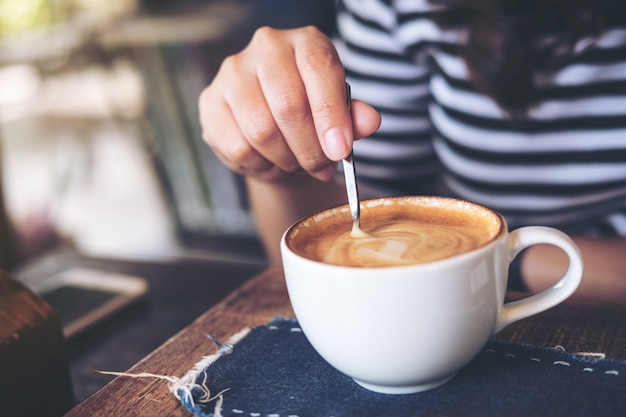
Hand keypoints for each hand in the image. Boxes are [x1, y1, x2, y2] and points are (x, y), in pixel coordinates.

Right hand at [199, 26, 380, 182]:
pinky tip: (269, 162)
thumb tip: (369, 121)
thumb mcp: (338, 113)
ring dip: (285, 160)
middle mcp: (266, 47)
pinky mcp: (210, 101)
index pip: (320, 70)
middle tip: (320, 169)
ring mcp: (233, 72)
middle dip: (310, 149)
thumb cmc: (311, 115)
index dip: (331, 116)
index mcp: (305, 42)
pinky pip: (237, 146)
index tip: (340, 151)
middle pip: (288, 106)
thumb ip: (354, 117)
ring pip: (261, 130)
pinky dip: (259, 165)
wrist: (272, 126)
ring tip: (295, 165)